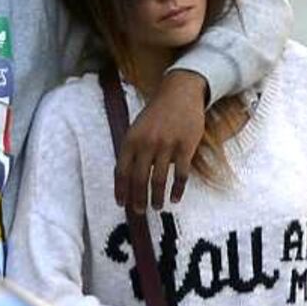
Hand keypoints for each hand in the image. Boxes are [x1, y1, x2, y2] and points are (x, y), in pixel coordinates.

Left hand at [116, 71, 208, 210]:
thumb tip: (126, 178)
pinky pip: (180, 174)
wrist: (180, 93)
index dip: (121, 190)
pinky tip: (175, 198)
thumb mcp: (137, 127)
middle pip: (139, 179)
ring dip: (156, 197)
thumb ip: (132, 150)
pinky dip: (177, 189)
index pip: (122, 170)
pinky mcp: (186, 146)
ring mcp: (166, 145)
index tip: (121, 204)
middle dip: (138, 199)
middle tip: (138, 212)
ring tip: (156, 207)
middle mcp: (146, 143)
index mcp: (131, 139)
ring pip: (159, 179)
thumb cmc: (156, 113)